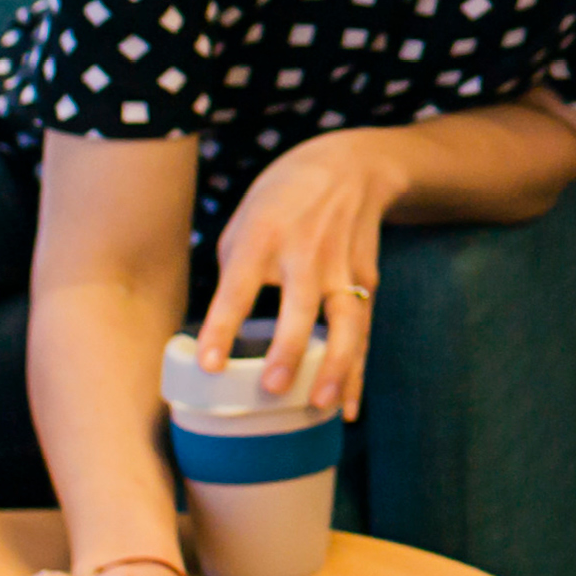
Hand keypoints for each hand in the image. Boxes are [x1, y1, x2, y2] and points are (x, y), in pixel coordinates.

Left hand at [197, 131, 398, 416]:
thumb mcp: (244, 222)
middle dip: (288, 348)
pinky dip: (357, 372)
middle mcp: (305, 253)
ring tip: (319, 405)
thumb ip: (235, 274)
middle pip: (300, 306)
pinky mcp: (366, 281)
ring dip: (334, 367)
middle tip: (272, 387)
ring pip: (346, 323)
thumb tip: (223, 334)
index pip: (238, 287)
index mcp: (262, 236)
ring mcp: (342, 268)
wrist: (349, 167)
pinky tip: (348, 408)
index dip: (221, 327)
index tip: (209, 364)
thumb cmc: (281, 201)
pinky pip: (362, 333)